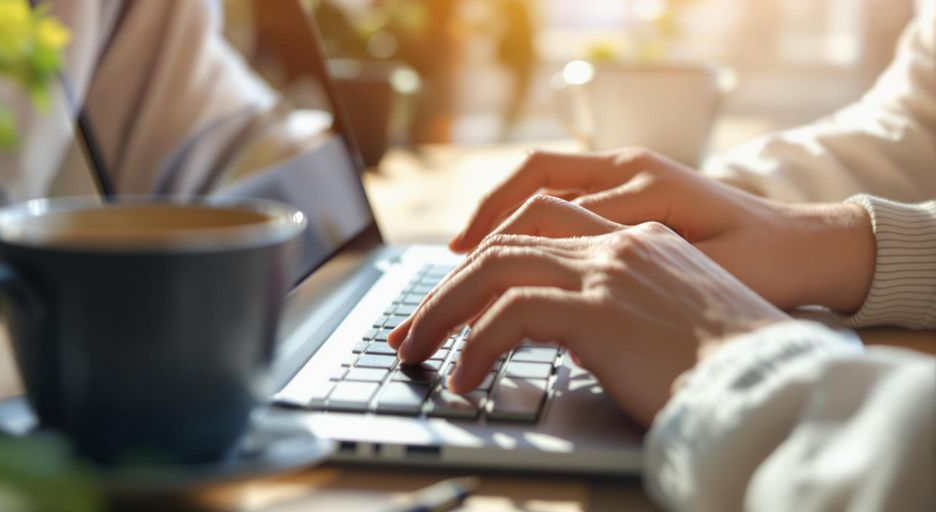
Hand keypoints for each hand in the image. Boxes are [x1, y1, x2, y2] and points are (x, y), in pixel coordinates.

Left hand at [390, 204, 788, 426]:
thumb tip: (567, 331)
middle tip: (412, 327)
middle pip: (503, 242)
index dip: (485, 252)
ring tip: (415, 351)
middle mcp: (618, 244)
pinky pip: (508, 317)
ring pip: (493, 269)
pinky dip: (475, 346)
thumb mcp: (671, 318)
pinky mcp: (599, 311)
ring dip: (441, 312)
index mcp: (636, 239)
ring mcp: (608, 272)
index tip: (453, 285)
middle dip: (446, 286)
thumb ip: (621, 307)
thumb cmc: (730, 365)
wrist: (779, 382)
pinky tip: (465, 377)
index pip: (538, 223)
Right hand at [449, 149, 875, 312]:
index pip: (552, 219)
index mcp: (649, 192)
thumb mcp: (707, 284)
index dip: (502, 260)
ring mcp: (630, 166)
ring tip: (459, 253)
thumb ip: (641, 281)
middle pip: (533, 187)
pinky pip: (560, 180)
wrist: (809, 243)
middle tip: (448, 272)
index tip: (469, 295)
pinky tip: (503, 238)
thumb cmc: (766, 270)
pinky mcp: (630, 175)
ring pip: (539, 176)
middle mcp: (633, 168)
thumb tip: (565, 298)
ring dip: (494, 212)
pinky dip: (522, 205)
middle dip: (482, 229)